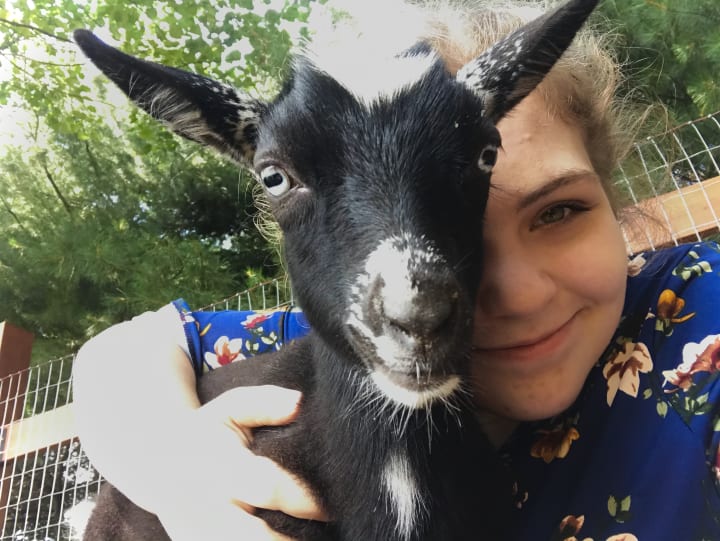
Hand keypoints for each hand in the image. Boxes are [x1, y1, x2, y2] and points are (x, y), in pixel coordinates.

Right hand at [148, 385, 326, 539]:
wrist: (155, 461)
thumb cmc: (206, 432)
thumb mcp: (230, 408)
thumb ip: (265, 403)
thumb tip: (300, 404)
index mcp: (218, 467)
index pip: (267, 487)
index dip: (304, 499)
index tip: (331, 506)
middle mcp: (207, 506)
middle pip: (256, 539)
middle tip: (322, 534)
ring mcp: (198, 534)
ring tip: (306, 539)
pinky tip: (280, 540)